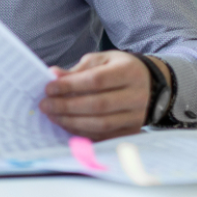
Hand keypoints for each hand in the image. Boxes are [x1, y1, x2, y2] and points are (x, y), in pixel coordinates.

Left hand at [39, 51, 165, 140]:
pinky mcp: (132, 131)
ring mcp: (136, 116)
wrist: (151, 84)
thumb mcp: (102, 60)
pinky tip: (66, 125)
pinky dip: (82, 132)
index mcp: (129, 72)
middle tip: (45, 105)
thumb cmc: (121, 69)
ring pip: (101, 124)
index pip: (96, 81)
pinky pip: (104, 135)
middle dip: (67, 106)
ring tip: (52, 115)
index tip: (49, 87)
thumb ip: (78, 69)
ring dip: (72, 122)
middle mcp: (136, 96)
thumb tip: (54, 75)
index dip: (70, 85)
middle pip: (98, 105)